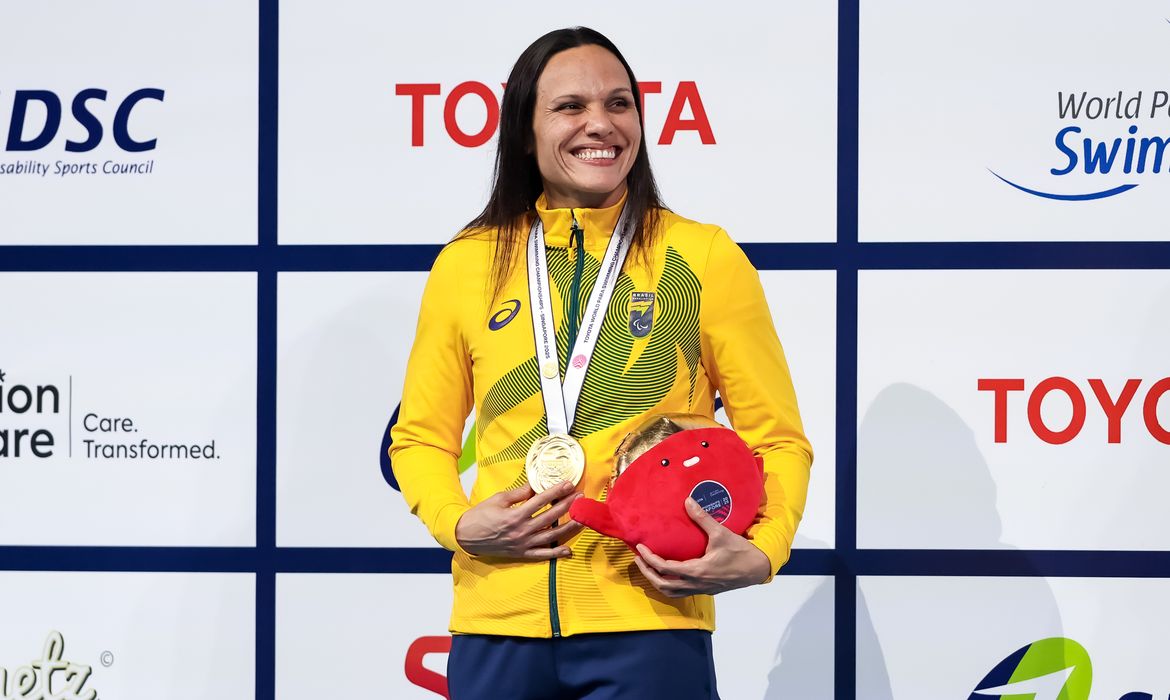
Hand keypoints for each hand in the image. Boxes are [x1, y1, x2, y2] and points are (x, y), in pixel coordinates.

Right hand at [455, 481, 584, 559]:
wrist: (466, 536)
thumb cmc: (481, 515)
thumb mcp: (498, 499)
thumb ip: (519, 493)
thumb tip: (536, 485)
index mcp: (515, 515)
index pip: (541, 501)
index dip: (556, 491)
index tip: (569, 484)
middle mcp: (522, 530)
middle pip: (550, 517)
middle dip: (567, 505)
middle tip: (581, 497)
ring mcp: (523, 544)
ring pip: (551, 536)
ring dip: (568, 527)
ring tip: (581, 518)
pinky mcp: (522, 554)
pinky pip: (542, 555)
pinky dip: (556, 553)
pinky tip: (568, 550)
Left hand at [634, 497, 772, 596]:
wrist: (757, 569)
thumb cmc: (740, 552)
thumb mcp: (721, 533)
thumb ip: (702, 518)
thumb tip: (688, 501)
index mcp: (697, 571)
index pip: (664, 568)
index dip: (649, 559)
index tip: (640, 548)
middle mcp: (695, 584)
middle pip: (662, 585)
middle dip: (647, 573)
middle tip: (638, 558)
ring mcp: (700, 589)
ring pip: (671, 593)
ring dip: (657, 582)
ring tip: (649, 567)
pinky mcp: (705, 590)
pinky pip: (681, 592)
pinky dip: (669, 585)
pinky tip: (667, 574)